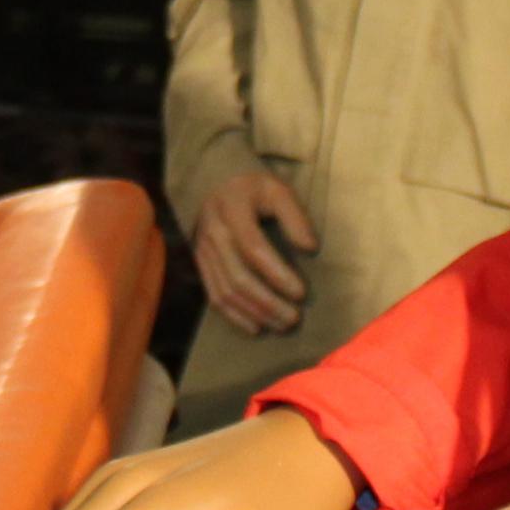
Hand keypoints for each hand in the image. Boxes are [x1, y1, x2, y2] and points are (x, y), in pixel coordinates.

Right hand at [189, 170, 318, 335]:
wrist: (215, 181)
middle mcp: (212, 232)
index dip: (277, 274)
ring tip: (281, 325)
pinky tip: (256, 328)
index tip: (301, 293)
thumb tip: (309, 248)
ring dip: (254, 313)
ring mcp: (202, 250)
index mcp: (232, 209)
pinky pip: (213, 296)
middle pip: (238, 277)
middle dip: (268, 303)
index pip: (253, 249)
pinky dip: (234, 316)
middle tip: (295, 318)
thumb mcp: (278, 190)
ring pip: (225, 292)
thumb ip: (295, 217)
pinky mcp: (200, 264)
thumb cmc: (254, 188)